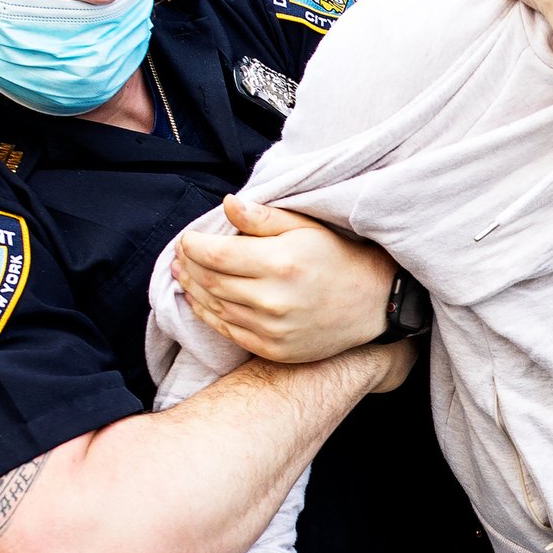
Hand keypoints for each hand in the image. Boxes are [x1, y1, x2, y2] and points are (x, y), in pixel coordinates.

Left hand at [173, 198, 395, 362]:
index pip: (215, 254)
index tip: (187, 238)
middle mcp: (272, 299)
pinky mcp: (273, 349)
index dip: (192, 245)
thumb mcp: (304, 226)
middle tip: (180, 254)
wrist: (371, 303)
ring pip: (214, 307)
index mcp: (279, 262)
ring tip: (182, 273)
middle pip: (210, 281)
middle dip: (188, 265)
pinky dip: (207, 314)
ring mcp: (271, 329)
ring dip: (192, 289)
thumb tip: (227, 203)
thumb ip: (262, 216)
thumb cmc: (336, 257)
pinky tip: (199, 300)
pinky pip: (228, 331)